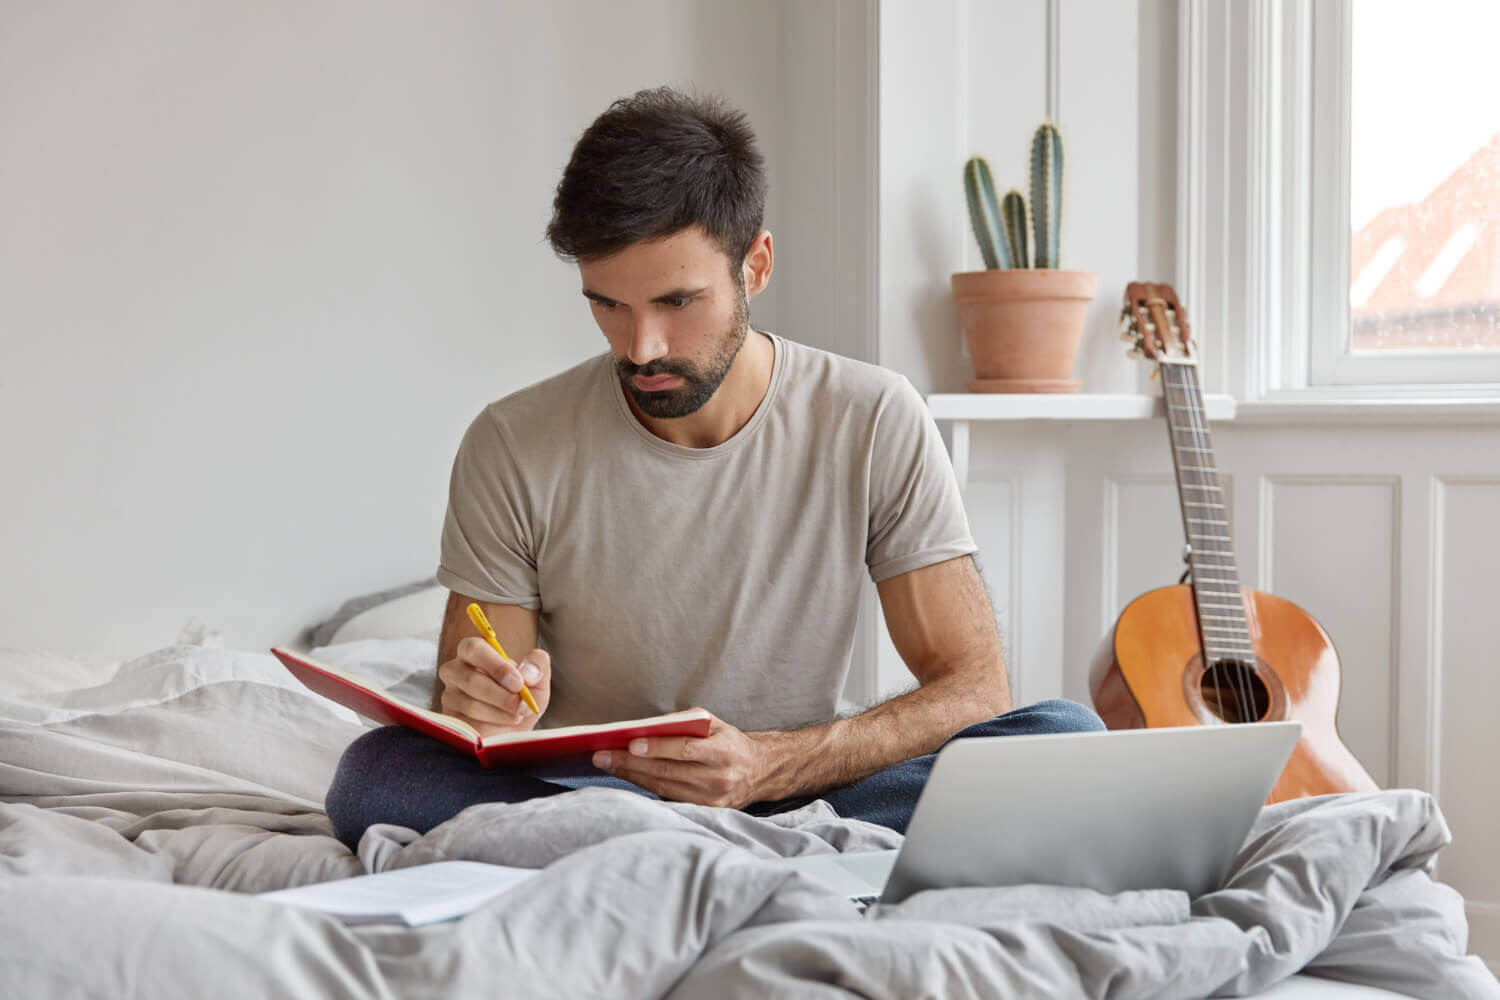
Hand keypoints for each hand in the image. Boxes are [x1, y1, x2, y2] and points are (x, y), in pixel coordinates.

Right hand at [437, 638, 550, 738]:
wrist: (512, 732)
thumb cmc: (520, 700)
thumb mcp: (537, 681)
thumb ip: (538, 666)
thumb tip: (528, 671)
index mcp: (473, 653)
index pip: (473, 649)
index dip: (496, 666)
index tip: (519, 682)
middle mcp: (455, 671)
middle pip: (470, 679)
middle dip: (501, 696)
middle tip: (522, 706)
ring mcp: (449, 696)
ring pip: (471, 705)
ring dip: (500, 713)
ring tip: (517, 716)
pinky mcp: (449, 720)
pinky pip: (469, 724)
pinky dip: (491, 728)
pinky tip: (502, 726)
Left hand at [592, 711, 777, 808]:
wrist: (759, 772)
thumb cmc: (730, 742)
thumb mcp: (716, 724)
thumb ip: (686, 723)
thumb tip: (647, 728)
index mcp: (723, 751)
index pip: (685, 749)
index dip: (657, 747)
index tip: (630, 743)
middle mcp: (718, 778)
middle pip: (668, 771)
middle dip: (631, 763)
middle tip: (602, 755)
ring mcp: (711, 800)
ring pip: (663, 787)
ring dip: (632, 776)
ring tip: (607, 764)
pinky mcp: (704, 812)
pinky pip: (668, 799)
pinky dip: (645, 787)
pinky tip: (627, 777)